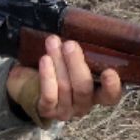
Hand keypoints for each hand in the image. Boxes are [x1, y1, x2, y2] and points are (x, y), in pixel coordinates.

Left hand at [6, 34, 123, 124]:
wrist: (27, 83)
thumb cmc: (56, 67)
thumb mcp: (71, 60)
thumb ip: (81, 51)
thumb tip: (84, 27)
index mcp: (96, 93)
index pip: (110, 96)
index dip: (112, 86)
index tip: (109, 71)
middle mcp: (84, 105)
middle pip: (84, 88)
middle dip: (76, 64)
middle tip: (70, 45)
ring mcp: (66, 110)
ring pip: (65, 88)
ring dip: (58, 62)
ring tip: (52, 42)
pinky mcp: (47, 111)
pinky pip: (49, 95)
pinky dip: (47, 76)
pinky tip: (45, 60)